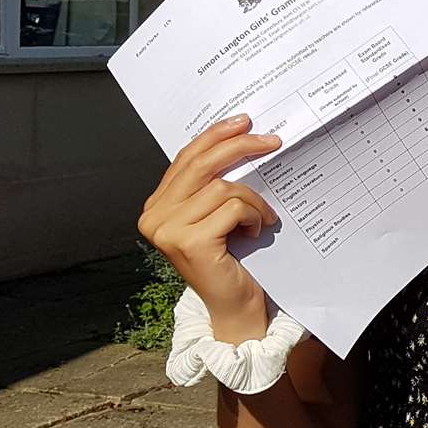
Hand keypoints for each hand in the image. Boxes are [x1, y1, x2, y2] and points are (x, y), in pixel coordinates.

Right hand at [137, 115, 281, 339]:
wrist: (235, 306)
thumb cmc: (233, 259)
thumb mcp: (218, 215)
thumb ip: (214, 184)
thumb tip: (244, 135)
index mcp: (158, 206)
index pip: (186, 158)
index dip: (215, 136)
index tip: (244, 121)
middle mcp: (154, 216)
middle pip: (201, 164)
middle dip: (240, 146)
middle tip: (273, 140)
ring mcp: (168, 230)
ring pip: (223, 187)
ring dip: (253, 200)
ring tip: (262, 218)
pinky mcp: (190, 242)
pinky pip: (233, 207)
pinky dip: (254, 215)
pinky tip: (257, 231)